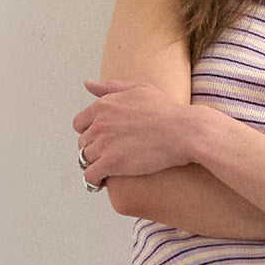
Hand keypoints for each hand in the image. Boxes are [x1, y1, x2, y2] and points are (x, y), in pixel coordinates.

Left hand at [72, 79, 195, 185]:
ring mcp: (104, 143)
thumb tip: (88, 84)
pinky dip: (94, 180)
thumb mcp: (138, 89)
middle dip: (94, 149)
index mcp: (104, 105)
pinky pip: (90, 176)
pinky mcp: (112, 163)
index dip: (90, 133)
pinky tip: (105, 181)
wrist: (184, 131)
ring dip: (95, 165)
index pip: (80, 123)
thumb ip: (110, 87)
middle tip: (111, 156)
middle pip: (83, 142)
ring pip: (85, 159)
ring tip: (110, 169)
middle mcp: (99, 123)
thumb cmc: (167, 110)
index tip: (103, 140)